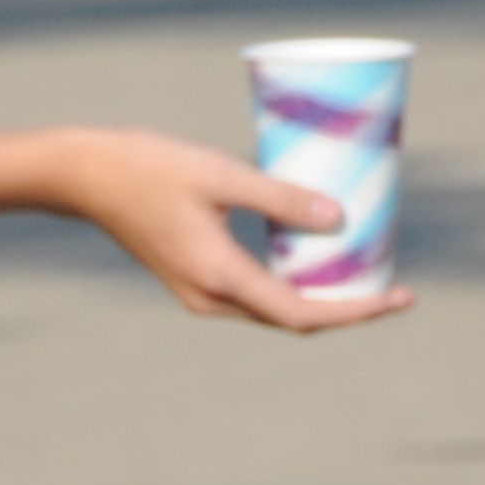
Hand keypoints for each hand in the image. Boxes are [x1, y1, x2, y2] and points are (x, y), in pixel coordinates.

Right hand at [49, 129, 413, 331]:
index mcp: (219, 276)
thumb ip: (280, 197)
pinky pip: (253, 295)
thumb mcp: (219, 173)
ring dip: (318, 299)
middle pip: (292, 319)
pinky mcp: (192, 278)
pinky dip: (289, 285)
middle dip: (346, 308)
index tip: (400, 297)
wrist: (83, 176)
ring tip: (361, 272)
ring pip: (272, 309)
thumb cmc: (146, 165)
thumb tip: (340, 217)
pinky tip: (311, 258)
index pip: (302, 314)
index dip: (357, 312)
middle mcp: (209, 297)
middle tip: (393, 284)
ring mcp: (197, 292)